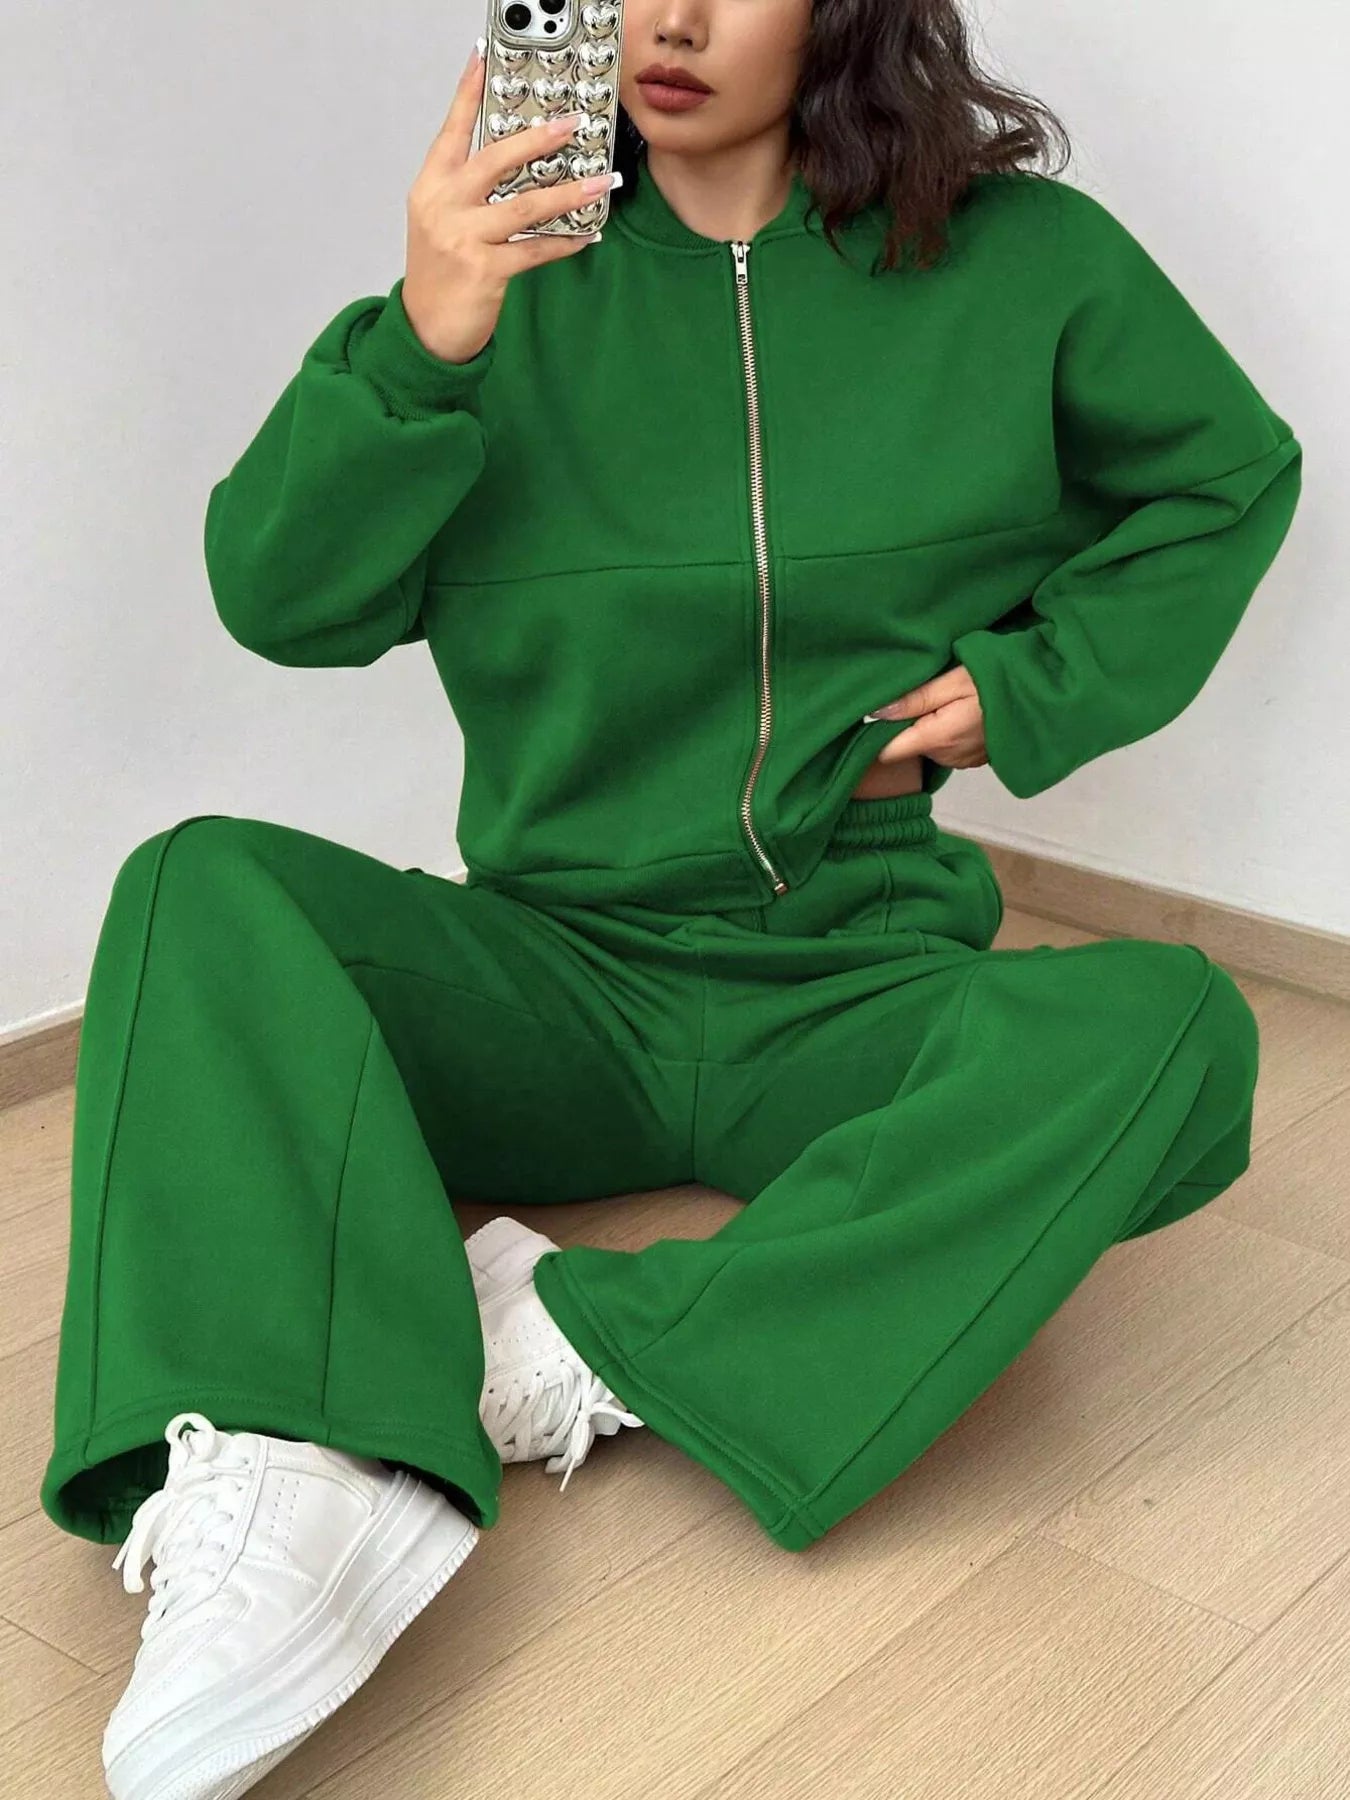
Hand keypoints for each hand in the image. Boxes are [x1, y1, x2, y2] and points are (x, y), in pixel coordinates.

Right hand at [400, 44, 611, 364]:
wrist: (426, 328)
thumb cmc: (438, 273)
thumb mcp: (441, 221)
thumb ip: (468, 190)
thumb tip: (519, 164)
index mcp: (431, 188)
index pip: (452, 131)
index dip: (468, 94)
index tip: (483, 59)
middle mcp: (444, 206)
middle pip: (495, 160)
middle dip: (538, 139)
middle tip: (570, 125)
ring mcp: (463, 238)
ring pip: (526, 206)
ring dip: (570, 193)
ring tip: (602, 182)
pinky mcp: (485, 270)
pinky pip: (536, 250)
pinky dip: (565, 242)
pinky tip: (587, 235)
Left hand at [862, 665, 988, 775]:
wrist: (1044, 696)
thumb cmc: (1000, 680)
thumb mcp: (955, 680)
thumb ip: (915, 698)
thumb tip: (875, 712)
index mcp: (938, 738)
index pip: (888, 752)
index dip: (876, 736)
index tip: (873, 715)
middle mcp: (948, 757)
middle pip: (907, 746)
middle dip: (906, 724)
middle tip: (920, 693)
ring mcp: (963, 761)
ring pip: (926, 747)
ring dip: (927, 727)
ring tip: (943, 701)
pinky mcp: (974, 759)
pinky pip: (946, 749)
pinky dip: (944, 733)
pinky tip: (958, 713)